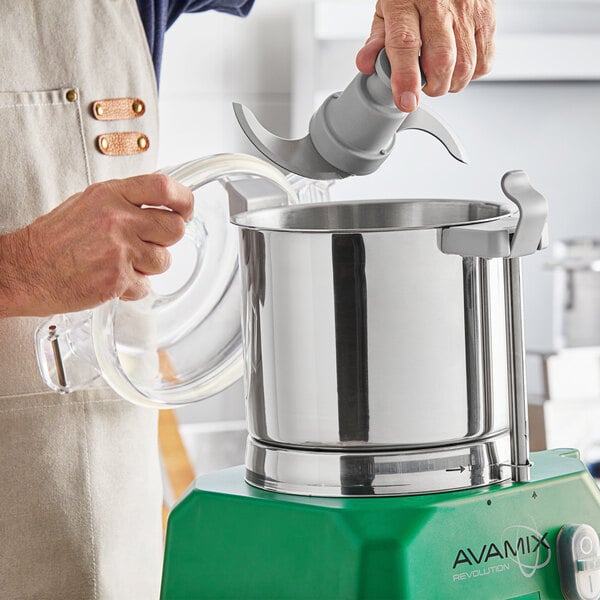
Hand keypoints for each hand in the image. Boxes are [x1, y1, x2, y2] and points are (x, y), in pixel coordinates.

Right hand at [0, 173, 193, 316]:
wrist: (25, 270)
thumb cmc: (55, 240)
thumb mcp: (89, 204)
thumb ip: (125, 203)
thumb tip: (161, 207)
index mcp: (110, 195)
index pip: (163, 187)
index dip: (184, 200)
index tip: (186, 210)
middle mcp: (117, 219)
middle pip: (174, 228)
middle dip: (167, 240)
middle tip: (149, 245)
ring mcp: (118, 249)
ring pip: (164, 261)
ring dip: (149, 267)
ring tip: (123, 264)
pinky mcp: (117, 278)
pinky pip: (146, 286)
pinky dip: (133, 288)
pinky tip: (113, 280)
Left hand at [356, 0, 495, 111]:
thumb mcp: (386, 9)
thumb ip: (377, 39)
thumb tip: (366, 64)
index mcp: (406, 1)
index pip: (405, 44)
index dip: (406, 79)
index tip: (406, 101)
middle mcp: (439, 4)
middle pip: (441, 60)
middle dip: (432, 86)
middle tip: (423, 86)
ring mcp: (467, 9)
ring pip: (466, 64)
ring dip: (450, 84)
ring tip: (439, 77)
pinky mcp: (488, 15)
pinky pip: (484, 59)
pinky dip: (471, 74)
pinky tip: (458, 66)